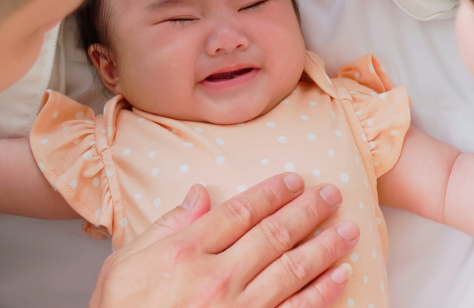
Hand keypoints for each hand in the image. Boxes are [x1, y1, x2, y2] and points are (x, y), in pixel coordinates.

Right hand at [92, 172, 359, 306]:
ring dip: (325, 247)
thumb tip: (200, 193)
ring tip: (349, 230)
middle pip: (273, 234)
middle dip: (308, 211)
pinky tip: (341, 277)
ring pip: (292, 270)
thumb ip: (166, 226)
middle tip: (332, 194)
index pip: (239, 212)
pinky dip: (322, 293)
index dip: (271, 192)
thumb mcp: (124, 264)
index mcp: (184, 253)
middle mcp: (215, 278)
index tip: (294, 180)